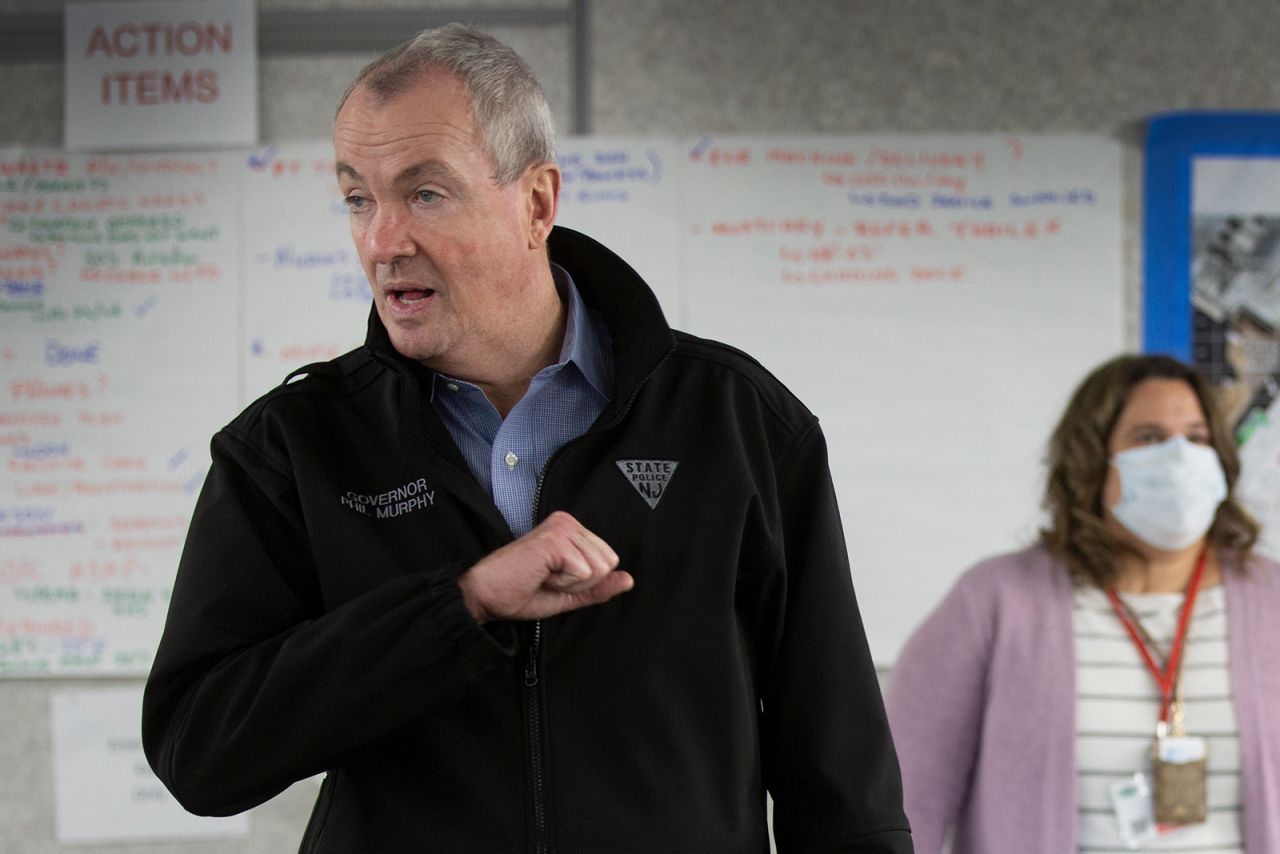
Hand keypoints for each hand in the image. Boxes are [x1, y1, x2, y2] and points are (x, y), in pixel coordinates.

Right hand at [458, 511, 633, 622]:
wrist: (487, 596)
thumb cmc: (520, 592)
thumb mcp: (568, 593)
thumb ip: (599, 587)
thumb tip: (628, 579)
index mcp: (572, 529)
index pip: (610, 560)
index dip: (584, 580)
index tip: (554, 577)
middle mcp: (568, 522)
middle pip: (608, 563)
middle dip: (580, 581)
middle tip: (548, 578)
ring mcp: (562, 528)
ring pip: (598, 568)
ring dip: (570, 582)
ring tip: (542, 575)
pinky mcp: (555, 540)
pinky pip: (583, 571)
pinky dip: (562, 582)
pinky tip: (539, 574)